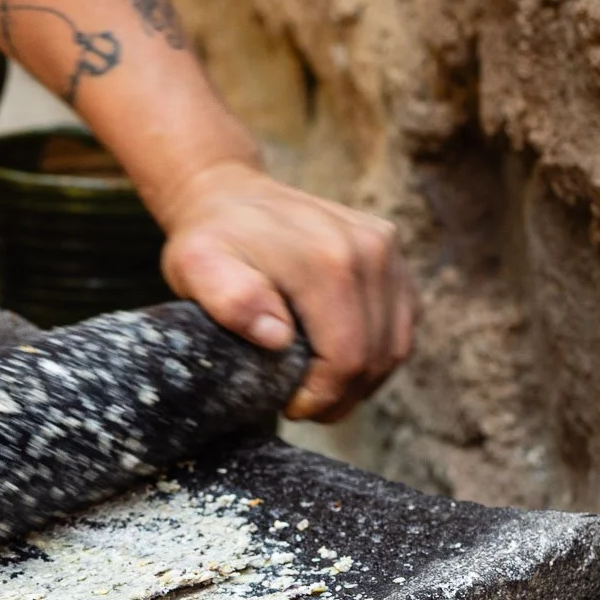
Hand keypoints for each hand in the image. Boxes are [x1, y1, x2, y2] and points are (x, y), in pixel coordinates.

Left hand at [157, 159, 419, 421]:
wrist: (230, 193)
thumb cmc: (211, 239)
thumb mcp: (197, 267)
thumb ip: (232, 300)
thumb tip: (278, 336)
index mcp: (327, 261)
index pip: (346, 357)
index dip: (323, 397)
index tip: (291, 406)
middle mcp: (369, 250)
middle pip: (376, 355)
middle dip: (342, 395)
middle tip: (305, 406)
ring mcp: (386, 247)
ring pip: (395, 343)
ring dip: (363, 378)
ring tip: (323, 388)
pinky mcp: (392, 250)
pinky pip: (402, 320)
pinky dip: (378, 351)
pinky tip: (342, 359)